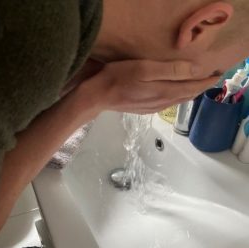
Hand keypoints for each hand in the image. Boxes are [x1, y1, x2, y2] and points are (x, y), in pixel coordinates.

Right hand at [78, 59, 218, 114]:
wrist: (98, 97)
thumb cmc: (119, 77)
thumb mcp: (145, 69)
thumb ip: (171, 70)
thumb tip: (196, 71)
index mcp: (165, 91)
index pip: (192, 87)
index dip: (205, 82)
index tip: (217, 76)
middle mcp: (163, 102)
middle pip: (187, 95)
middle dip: (200, 88)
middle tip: (211, 80)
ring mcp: (154, 108)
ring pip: (178, 100)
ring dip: (190, 93)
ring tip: (197, 86)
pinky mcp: (146, 109)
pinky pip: (169, 104)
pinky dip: (178, 97)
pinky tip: (176, 94)